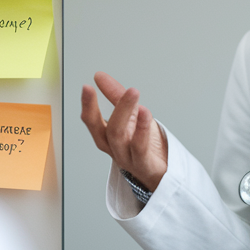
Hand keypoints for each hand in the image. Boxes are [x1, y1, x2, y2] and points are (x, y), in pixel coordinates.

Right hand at [80, 71, 168, 190]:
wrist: (163, 172)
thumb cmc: (146, 145)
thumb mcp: (131, 115)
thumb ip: (115, 96)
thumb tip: (99, 76)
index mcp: (108, 137)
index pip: (92, 121)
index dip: (88, 105)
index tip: (87, 88)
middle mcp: (115, 148)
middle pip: (107, 130)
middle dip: (109, 108)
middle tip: (122, 89)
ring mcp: (128, 158)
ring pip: (119, 137)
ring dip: (125, 113)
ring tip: (132, 93)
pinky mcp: (144, 165)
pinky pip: (139, 149)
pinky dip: (141, 130)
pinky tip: (146, 114)